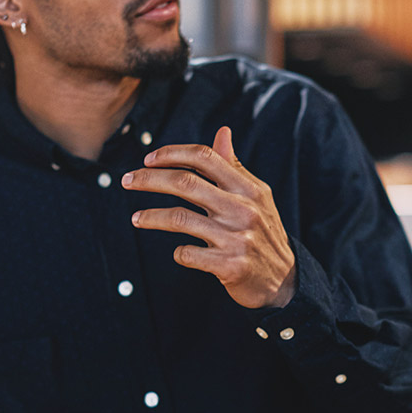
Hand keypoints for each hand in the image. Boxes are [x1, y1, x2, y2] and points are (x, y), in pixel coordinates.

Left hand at [123, 126, 297, 307]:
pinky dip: (178, 252)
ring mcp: (237, 238)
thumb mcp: (256, 197)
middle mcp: (244, 209)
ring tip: (136, 218)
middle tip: (127, 180)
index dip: (172, 153)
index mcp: (249, 188)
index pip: (205, 157)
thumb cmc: (263, 233)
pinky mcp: (230, 266)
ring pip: (179, 219)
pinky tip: (179, 252)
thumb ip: (234, 167)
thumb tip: (223, 132)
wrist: (285, 281)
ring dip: (151, 217)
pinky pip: (188, 254)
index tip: (148, 159)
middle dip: (149, 179)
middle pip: (185, 183)